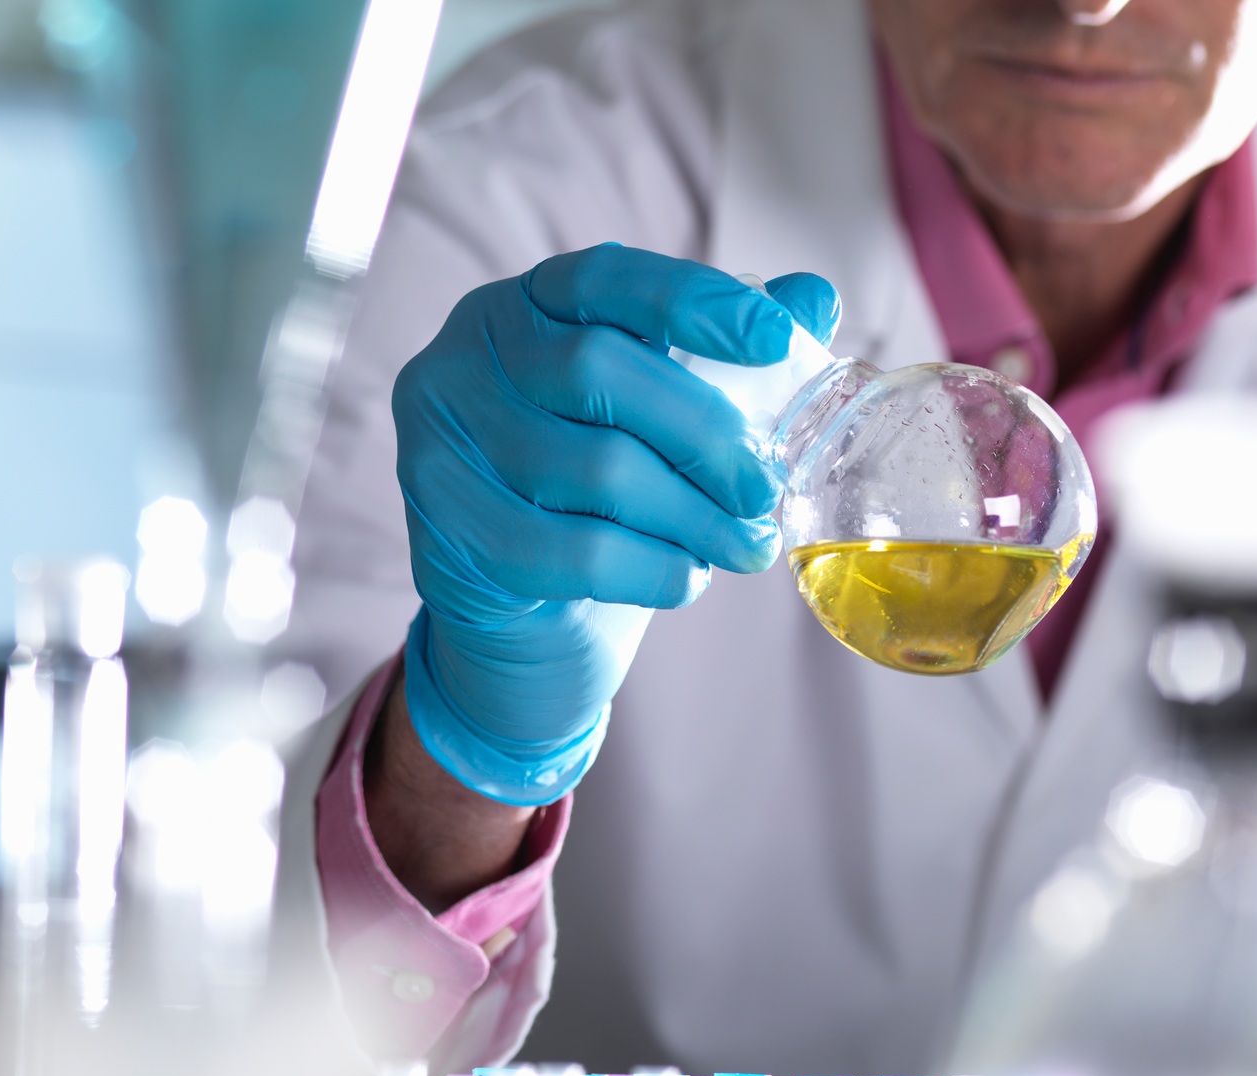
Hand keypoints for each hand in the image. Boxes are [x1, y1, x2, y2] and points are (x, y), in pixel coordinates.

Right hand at [393, 244, 840, 805]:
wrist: (522, 616)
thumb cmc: (597, 499)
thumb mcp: (658, 420)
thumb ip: (727, 356)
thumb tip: (815, 298)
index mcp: (522, 307)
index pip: (605, 279)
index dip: (695, 301)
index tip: (777, 340)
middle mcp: (464, 360)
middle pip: (599, 371)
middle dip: (705, 435)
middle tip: (766, 489)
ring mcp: (441, 445)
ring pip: (595, 470)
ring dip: (692, 517)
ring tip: (743, 546)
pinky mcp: (450, 533)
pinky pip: (574, 552)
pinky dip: (651, 569)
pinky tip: (683, 579)